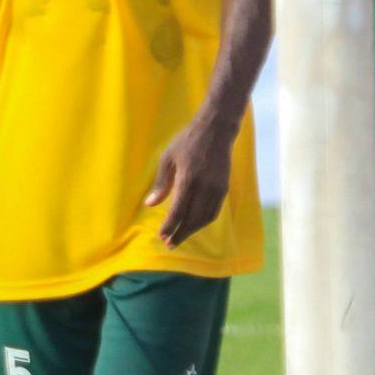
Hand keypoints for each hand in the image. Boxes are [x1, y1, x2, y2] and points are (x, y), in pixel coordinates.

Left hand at [146, 116, 233, 247]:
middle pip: (192, 218)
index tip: (161, 235)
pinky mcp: (224, 188)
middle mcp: (205, 186)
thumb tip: (150, 204)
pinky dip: (203, 221)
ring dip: (192, 230)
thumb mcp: (167, 158)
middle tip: (168, 243)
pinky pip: (214, 211)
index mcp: (189, 178)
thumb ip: (161, 183)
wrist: (216, 131)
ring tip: (179, 238)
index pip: (179, 210)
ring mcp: (217, 188)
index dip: (170, 225)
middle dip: (180, 233)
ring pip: (205, 217)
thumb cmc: (187, 142)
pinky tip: (194, 226)